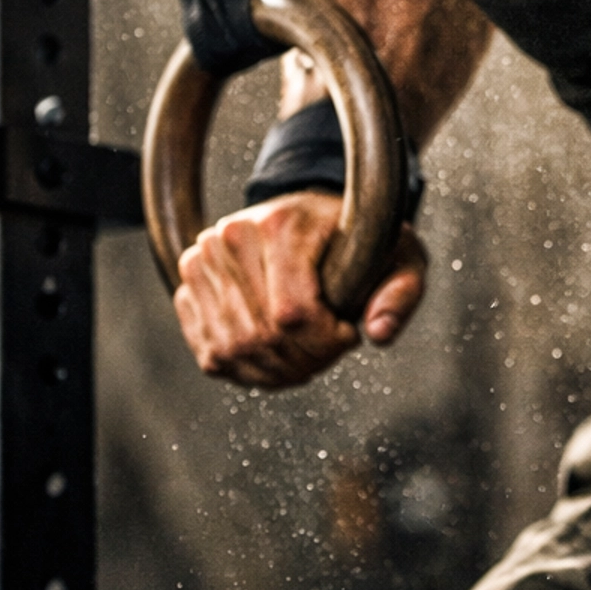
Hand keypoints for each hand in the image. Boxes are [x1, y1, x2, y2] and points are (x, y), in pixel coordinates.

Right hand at [172, 189, 427, 386]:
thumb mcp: (398, 256)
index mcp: (283, 224)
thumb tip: (378, 333)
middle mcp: (232, 237)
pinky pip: (213, 355)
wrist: (309, 217)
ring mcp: (203, 262)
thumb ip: (401, 293)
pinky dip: (248, 371)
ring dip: (277, 371)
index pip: (293, 313)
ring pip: (234, 352)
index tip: (348, 334)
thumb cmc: (357, 240)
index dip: (325, 342)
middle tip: (330, 351)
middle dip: (305, 360)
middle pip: (263, 337)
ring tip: (307, 356)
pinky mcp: (189, 288)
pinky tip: (277, 358)